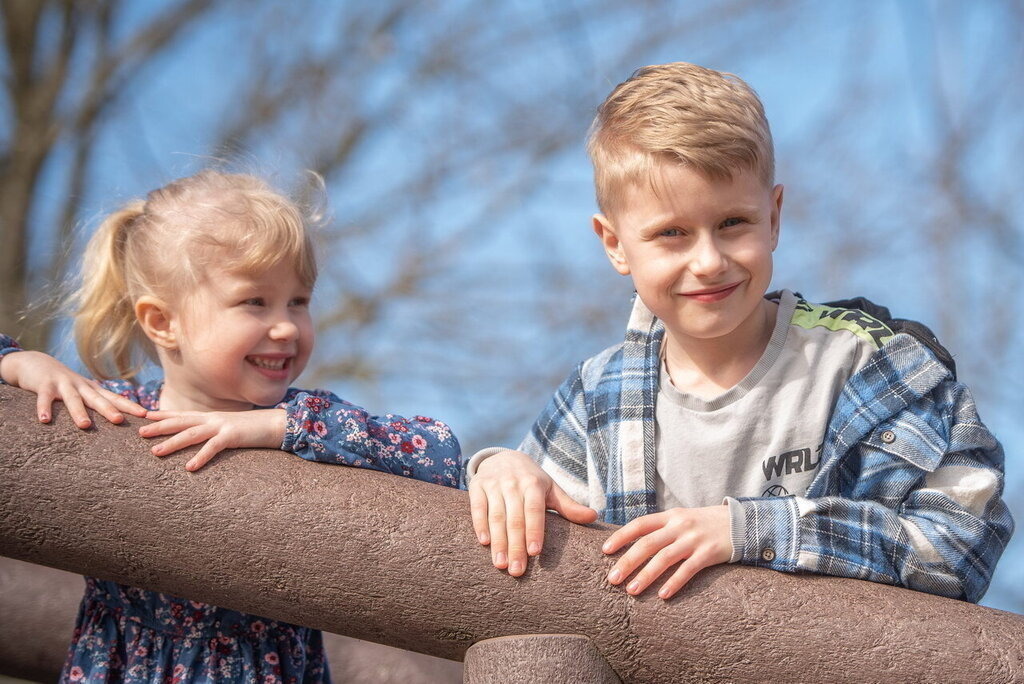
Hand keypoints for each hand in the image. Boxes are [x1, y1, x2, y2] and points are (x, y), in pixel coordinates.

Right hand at [0, 350, 145, 427]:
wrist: (37, 363)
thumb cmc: (64, 383)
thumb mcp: (83, 392)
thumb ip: (96, 403)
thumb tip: (118, 419)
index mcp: (93, 390)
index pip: (115, 398)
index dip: (130, 406)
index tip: (146, 415)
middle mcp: (81, 386)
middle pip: (97, 399)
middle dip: (109, 410)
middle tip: (120, 421)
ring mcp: (63, 384)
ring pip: (73, 399)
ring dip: (78, 412)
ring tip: (85, 425)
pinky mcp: (44, 385)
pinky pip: (45, 398)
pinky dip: (44, 408)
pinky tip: (44, 420)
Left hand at [140, 408, 286, 470]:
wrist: (278, 424)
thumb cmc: (255, 429)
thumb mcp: (231, 428)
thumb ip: (216, 431)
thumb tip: (204, 438)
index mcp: (212, 417)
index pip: (183, 414)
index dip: (164, 414)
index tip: (145, 415)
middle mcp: (213, 419)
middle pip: (181, 422)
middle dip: (160, 426)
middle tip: (140, 432)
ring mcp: (222, 426)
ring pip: (191, 434)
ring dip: (172, 443)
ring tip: (156, 451)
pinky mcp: (233, 436)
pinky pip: (213, 447)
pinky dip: (201, 457)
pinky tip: (189, 467)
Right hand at [469, 449, 597, 576]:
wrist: (504, 456)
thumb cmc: (532, 479)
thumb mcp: (551, 489)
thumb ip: (569, 506)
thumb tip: (593, 517)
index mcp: (533, 484)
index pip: (534, 511)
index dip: (534, 531)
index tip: (534, 552)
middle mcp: (513, 483)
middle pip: (514, 519)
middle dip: (515, 546)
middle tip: (517, 571)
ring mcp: (494, 484)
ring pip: (496, 516)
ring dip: (498, 542)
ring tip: (500, 565)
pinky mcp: (477, 486)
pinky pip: (478, 508)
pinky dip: (480, 524)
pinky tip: (484, 542)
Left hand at [603, 505, 731, 598]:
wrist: (741, 523)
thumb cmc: (705, 525)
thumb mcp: (682, 519)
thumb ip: (661, 529)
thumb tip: (633, 545)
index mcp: (670, 517)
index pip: (639, 524)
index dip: (621, 537)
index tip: (605, 551)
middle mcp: (679, 526)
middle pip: (647, 544)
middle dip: (628, 562)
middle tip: (612, 579)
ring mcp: (694, 539)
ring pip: (664, 558)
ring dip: (646, 575)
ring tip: (632, 591)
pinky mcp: (709, 553)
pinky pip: (688, 569)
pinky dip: (674, 582)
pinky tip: (663, 595)